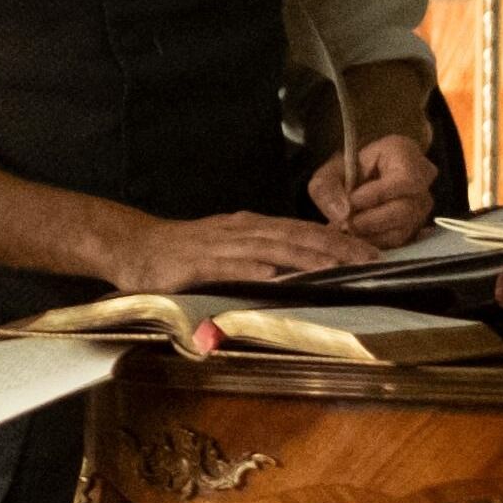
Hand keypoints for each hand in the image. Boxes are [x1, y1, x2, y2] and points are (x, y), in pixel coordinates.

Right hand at [108, 210, 353, 294]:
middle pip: (296, 235)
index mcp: (249, 228)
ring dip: (307, 256)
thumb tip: (291, 273)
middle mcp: (241, 231)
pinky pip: (231, 266)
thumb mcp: (223, 250)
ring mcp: (221, 245)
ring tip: (339, 264)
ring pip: (273, 247)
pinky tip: (277, 275)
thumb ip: (254, 259)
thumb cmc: (178, 253)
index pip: (301, 230)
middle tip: (371, 258)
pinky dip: (256, 269)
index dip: (336, 239)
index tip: (369, 250)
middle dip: (336, 246)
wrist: (130, 246)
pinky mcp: (198, 264)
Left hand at [307, 133, 437, 249]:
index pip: (403, 181)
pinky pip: (397, 242)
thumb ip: (328, 187)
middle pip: (403, 210)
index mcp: (408, 156)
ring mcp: (422, 208)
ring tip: (346, 229)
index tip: (348, 204)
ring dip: (369, 234)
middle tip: (343, 223)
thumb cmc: (350, 169)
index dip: (374, 196)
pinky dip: (373, 242)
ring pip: (400, 230)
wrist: (365, 176)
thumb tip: (341, 213)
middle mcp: (423, 183)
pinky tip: (356, 236)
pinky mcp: (416, 228)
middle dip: (368, 220)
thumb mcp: (331, 171)